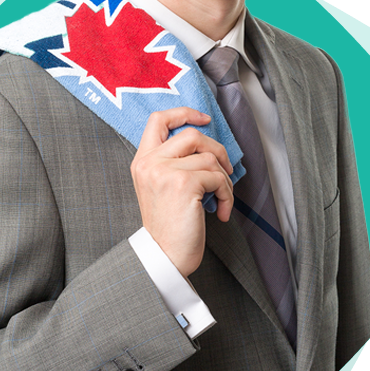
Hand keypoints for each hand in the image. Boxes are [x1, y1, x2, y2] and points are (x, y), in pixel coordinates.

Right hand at [130, 108, 233, 276]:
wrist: (164, 258)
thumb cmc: (168, 226)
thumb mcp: (161, 187)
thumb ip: (173, 162)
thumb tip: (208, 145)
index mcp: (142, 161)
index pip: (159, 119)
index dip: (184, 113)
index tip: (204, 119)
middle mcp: (150, 162)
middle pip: (192, 134)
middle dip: (217, 150)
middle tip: (225, 172)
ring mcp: (165, 171)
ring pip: (209, 157)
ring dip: (224, 179)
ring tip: (222, 199)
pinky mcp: (184, 184)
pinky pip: (217, 177)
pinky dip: (227, 195)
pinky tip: (221, 212)